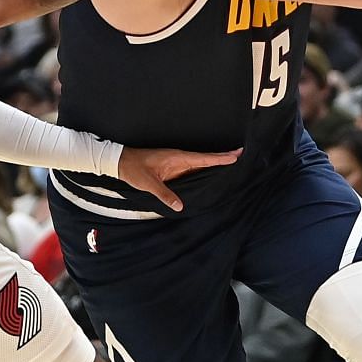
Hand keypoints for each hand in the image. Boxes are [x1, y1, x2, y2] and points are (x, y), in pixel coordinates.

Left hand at [117, 146, 241, 211]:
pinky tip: (210, 174)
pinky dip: (203, 170)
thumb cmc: (133, 169)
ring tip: (231, 164)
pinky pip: (192, 169)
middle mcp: (180, 159)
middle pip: (205, 159)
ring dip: (214, 164)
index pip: (203, 158)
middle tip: (240, 155)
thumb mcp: (148, 183)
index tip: (236, 155)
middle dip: (222, 158)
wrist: (120, 162)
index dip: (220, 157)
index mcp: (177, 158)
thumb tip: (180, 206)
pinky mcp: (172, 168)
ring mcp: (177, 163)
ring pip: (200, 164)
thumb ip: (164, 194)